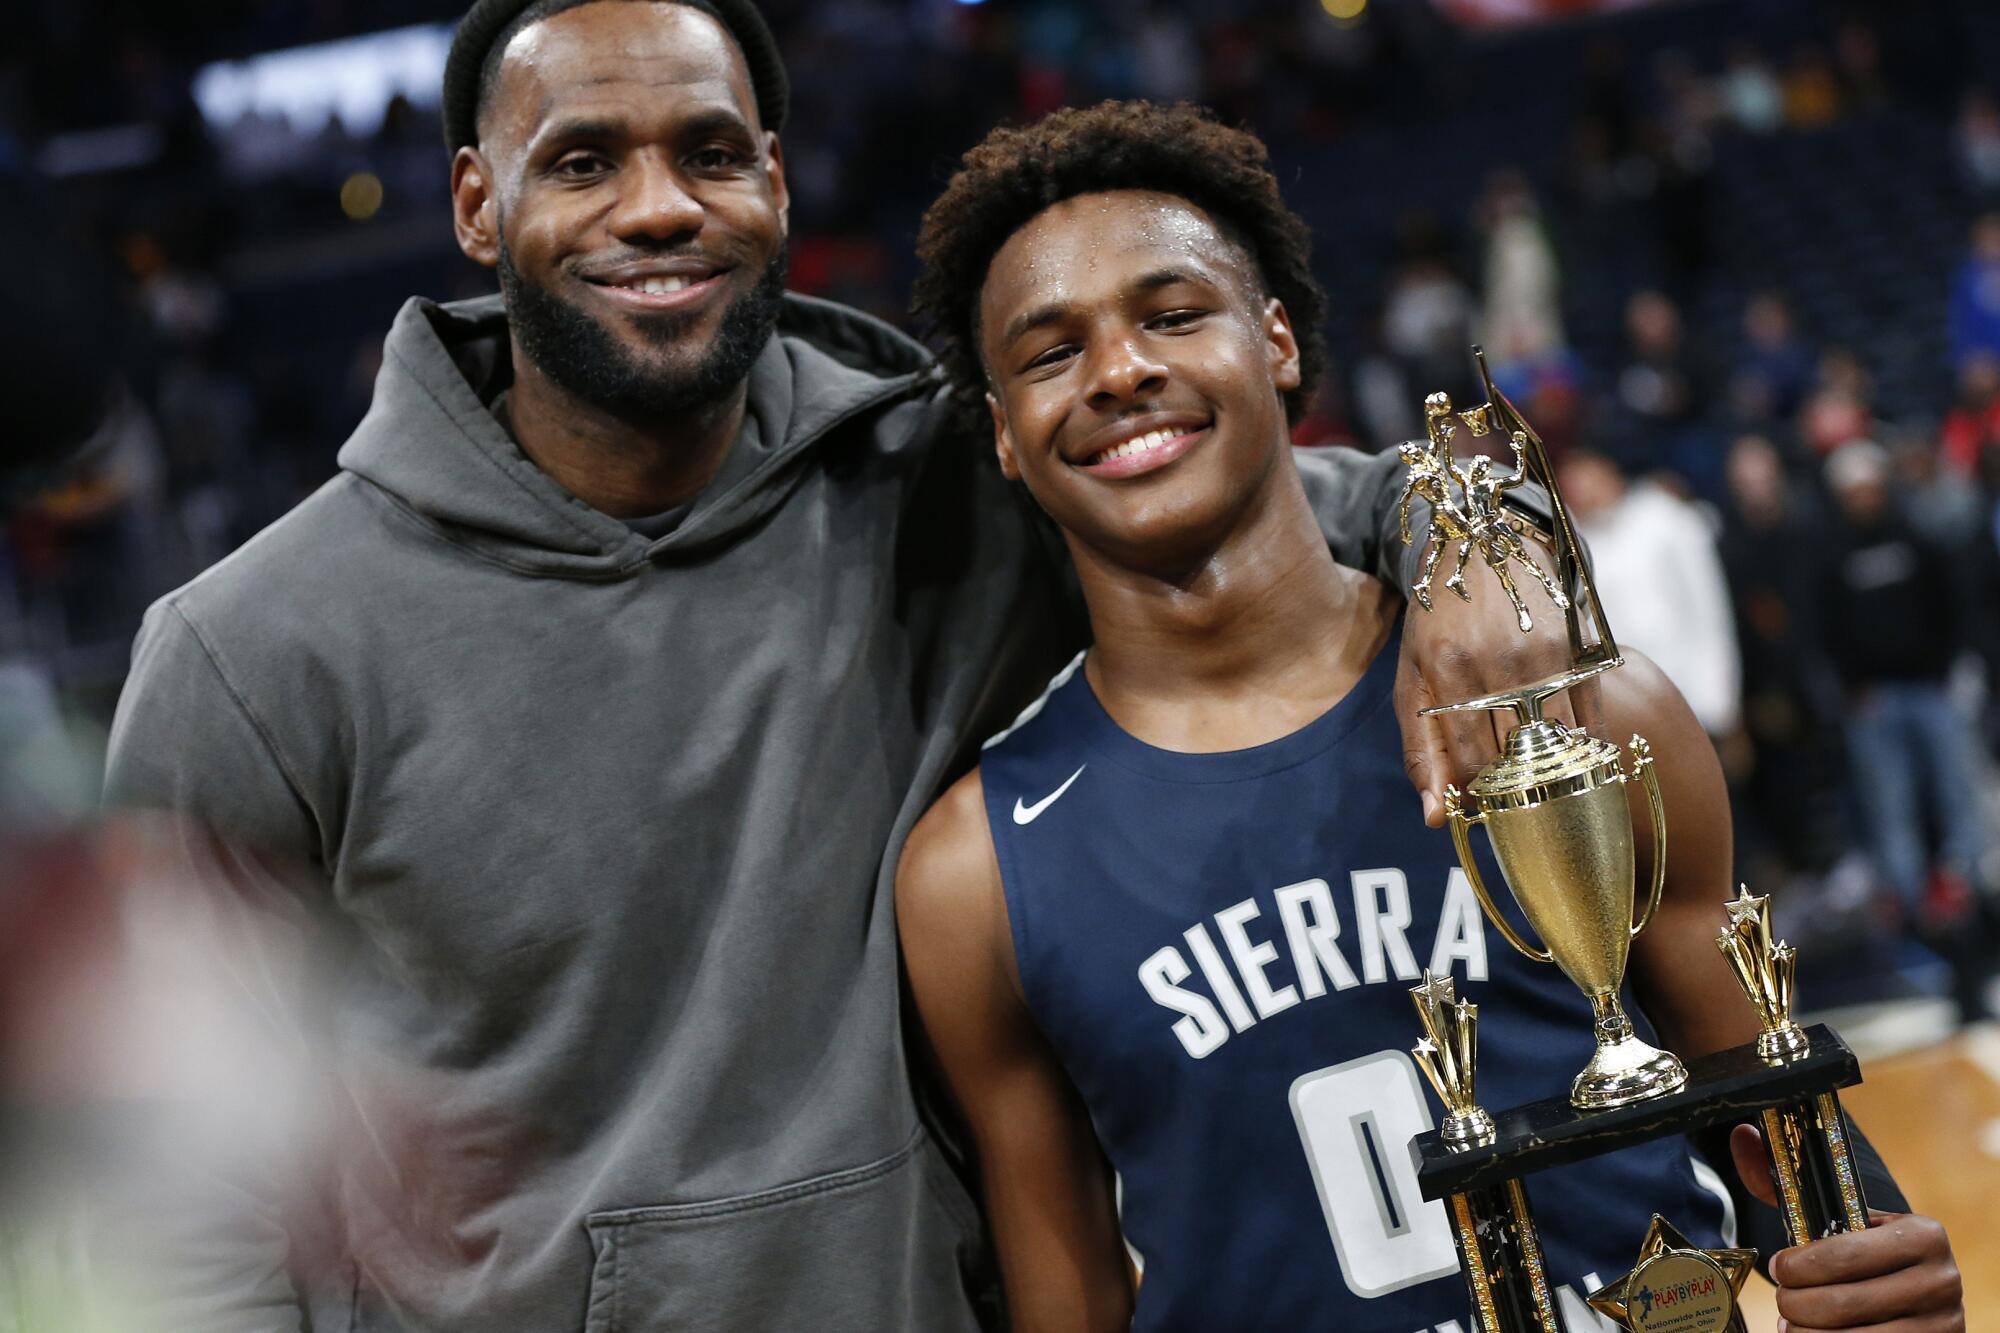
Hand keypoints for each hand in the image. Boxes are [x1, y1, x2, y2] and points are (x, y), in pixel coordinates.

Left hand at [1393, 546, 1601, 827]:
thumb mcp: (1411, 676)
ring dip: (1553, 777)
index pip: (1470, 763)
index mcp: (1448, 670)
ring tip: (1541, 790)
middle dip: (1514, 792)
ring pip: (1559, 745)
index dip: (1477, 796)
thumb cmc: (1437, 618)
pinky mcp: (1580, 647)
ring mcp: (1545, 654)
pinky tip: (1575, 766)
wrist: (1484, 539)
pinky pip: (1591, 719)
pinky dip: (1585, 751)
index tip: (1480, 807)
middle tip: (1513, 805)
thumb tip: (1434, 819)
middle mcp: (1498, 662)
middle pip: (1516, 759)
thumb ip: (1420, 748)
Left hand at [1729, 1124, 1963, 1331]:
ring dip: (1808, 1332)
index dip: (1797, 1265)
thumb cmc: (1868, 1249)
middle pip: (1845, 1303)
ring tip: (1791, 1321)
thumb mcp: (1840, 1216)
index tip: (1776, 1266)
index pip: (1843, 1254)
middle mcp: (1942, 1279)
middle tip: (1781, 1299)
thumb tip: (1744, 1137)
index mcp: (1922, 1233)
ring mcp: (1944, 1322)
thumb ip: (1789, 1182)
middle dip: (1796, 1302)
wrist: (1918, 1285)